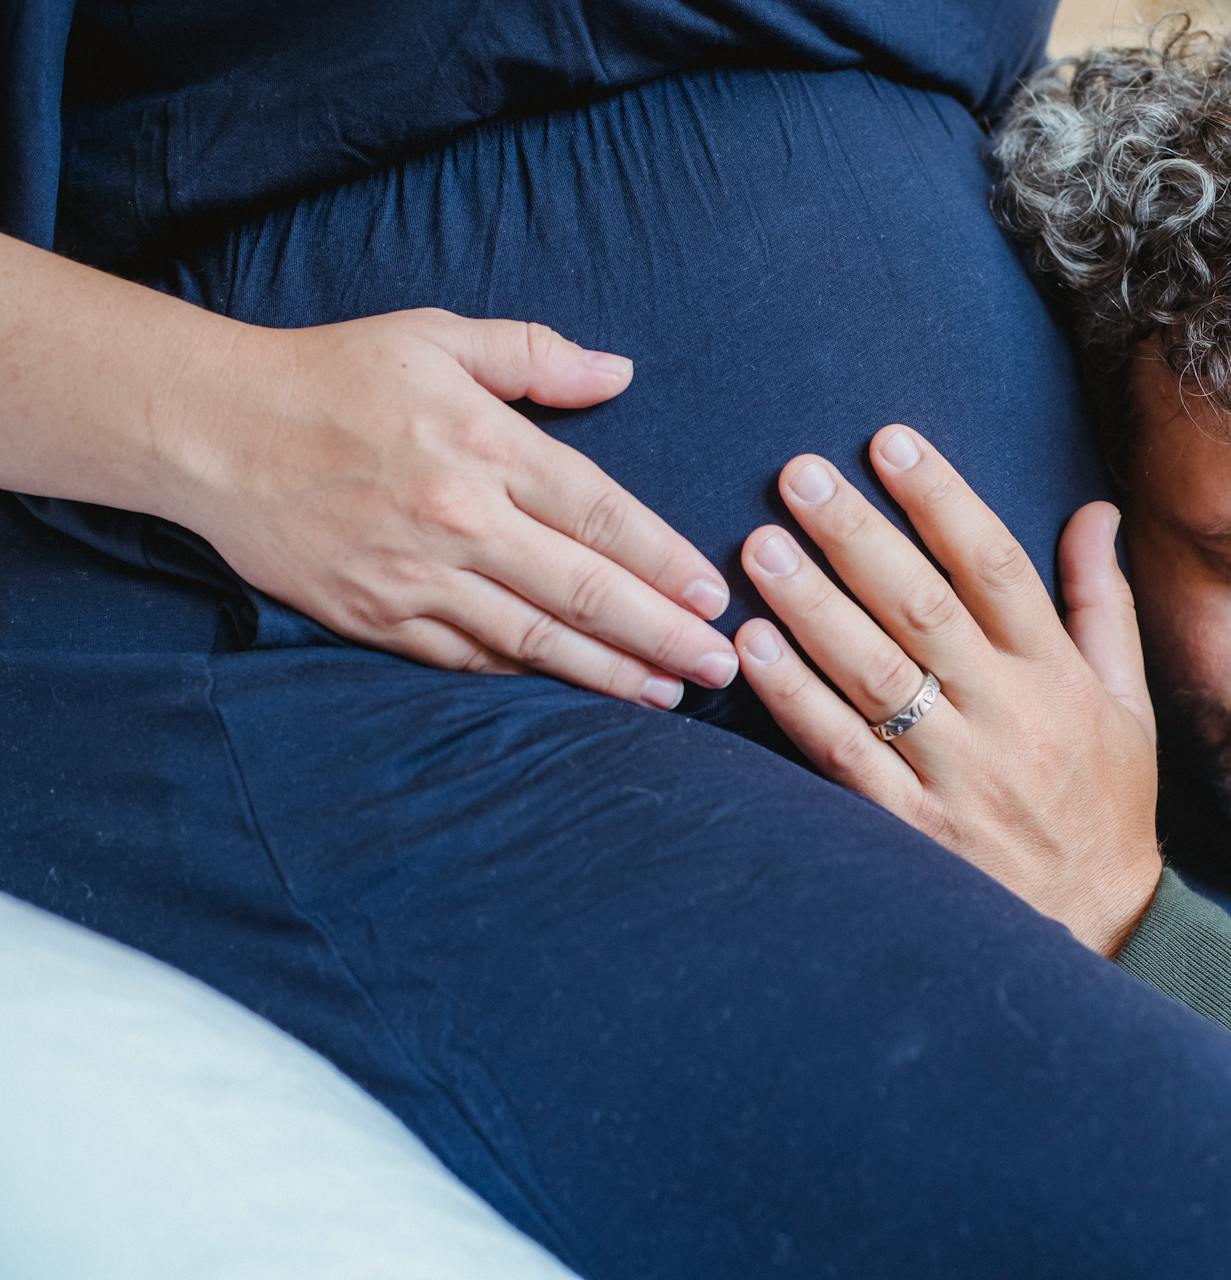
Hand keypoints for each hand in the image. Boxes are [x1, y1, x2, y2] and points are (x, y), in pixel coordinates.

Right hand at [172, 309, 738, 706]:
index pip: (603, 514)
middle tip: (721, 664)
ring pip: (535, 639)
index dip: (666, 561)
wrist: (211, 429)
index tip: (714, 595)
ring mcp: (417, 577)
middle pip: (585, 591)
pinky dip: (528, 677)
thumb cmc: (334, 375)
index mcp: (486, 446)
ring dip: (610, 672)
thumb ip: (536, 356)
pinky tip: (577, 689)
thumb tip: (620, 371)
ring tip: (669, 693)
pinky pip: (469, 658)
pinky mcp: (376, 617)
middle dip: (663, 633)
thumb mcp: (438, 336)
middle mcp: (460, 519)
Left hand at [732, 425, 1162, 955]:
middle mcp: (1005, 717)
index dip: (942, 500)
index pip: (996, 567)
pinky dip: (796, 699)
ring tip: (759, 545)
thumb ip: (1101, 603)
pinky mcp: (908, 828)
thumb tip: (1094, 510)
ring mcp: (953, 775)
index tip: (888, 441)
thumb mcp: (1125, 701)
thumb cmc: (1104, 803)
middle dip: (858, 535)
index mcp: (1055, 677)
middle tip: (799, 474)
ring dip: (812, 606)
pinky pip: (842, 753)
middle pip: (923, 609)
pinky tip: (753, 649)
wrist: (1098, 930)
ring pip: (875, 675)